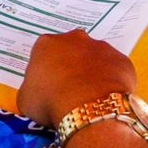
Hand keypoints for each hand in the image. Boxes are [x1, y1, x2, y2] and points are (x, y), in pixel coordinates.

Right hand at [17, 30, 136, 126]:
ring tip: (90, 98)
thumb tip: (39, 91)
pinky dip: (111, 82)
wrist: (88, 108)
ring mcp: (101, 47)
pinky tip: (107, 99)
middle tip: (70, 91)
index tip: (49, 89)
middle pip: (71, 51)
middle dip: (71, 66)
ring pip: (95, 59)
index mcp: (47, 44)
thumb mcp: (25, 100)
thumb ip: (31, 89)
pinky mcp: (121, 60)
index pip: (44, 54)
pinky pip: (115, 71)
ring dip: (93, 72)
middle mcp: (75, 38)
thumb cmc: (50, 102)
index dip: (46, 73)